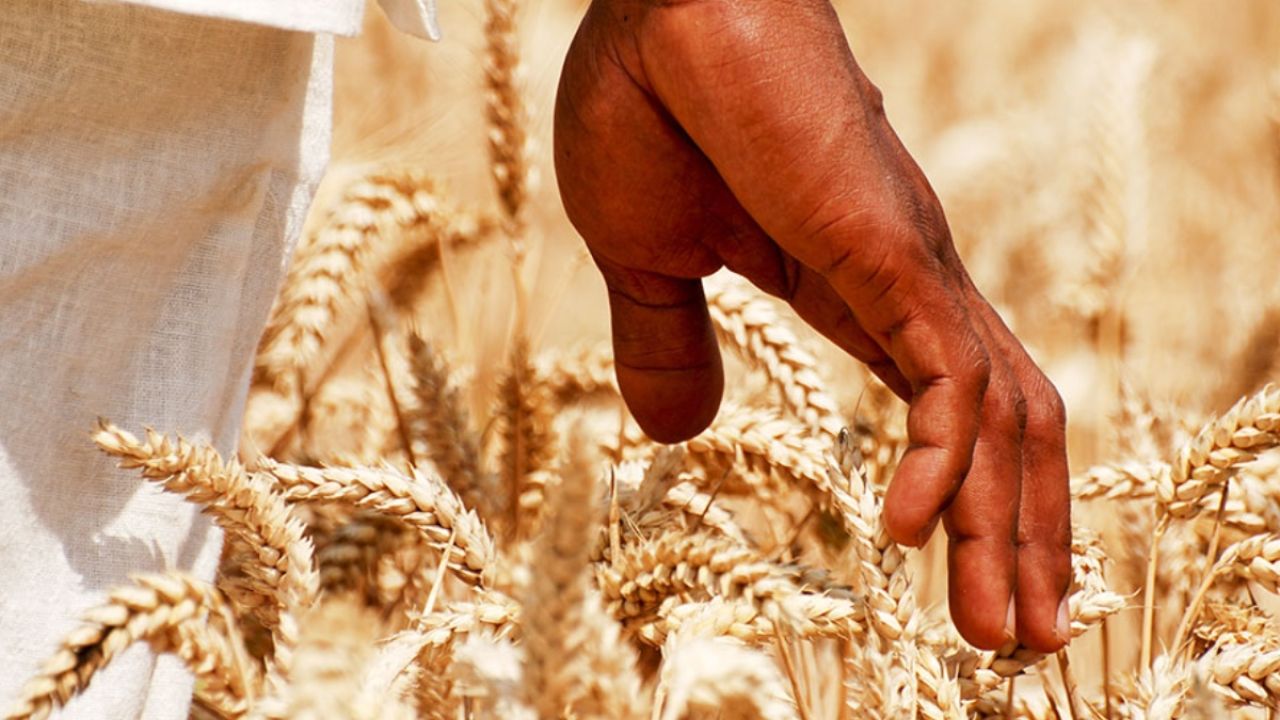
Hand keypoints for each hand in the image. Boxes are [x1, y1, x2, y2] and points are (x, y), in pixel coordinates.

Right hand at [553, 0, 1070, 651]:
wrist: (662, 5)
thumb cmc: (647, 106)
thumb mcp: (643, 260)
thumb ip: (664, 343)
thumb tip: (673, 435)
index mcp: (854, 291)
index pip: (945, 415)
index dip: (972, 506)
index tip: (973, 591)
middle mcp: (907, 288)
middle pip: (1004, 434)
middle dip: (1022, 543)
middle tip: (1024, 645)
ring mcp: (909, 269)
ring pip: (1003, 419)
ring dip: (1013, 532)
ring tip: (1012, 635)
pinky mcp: (890, 250)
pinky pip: (947, 376)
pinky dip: (944, 463)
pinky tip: (911, 532)